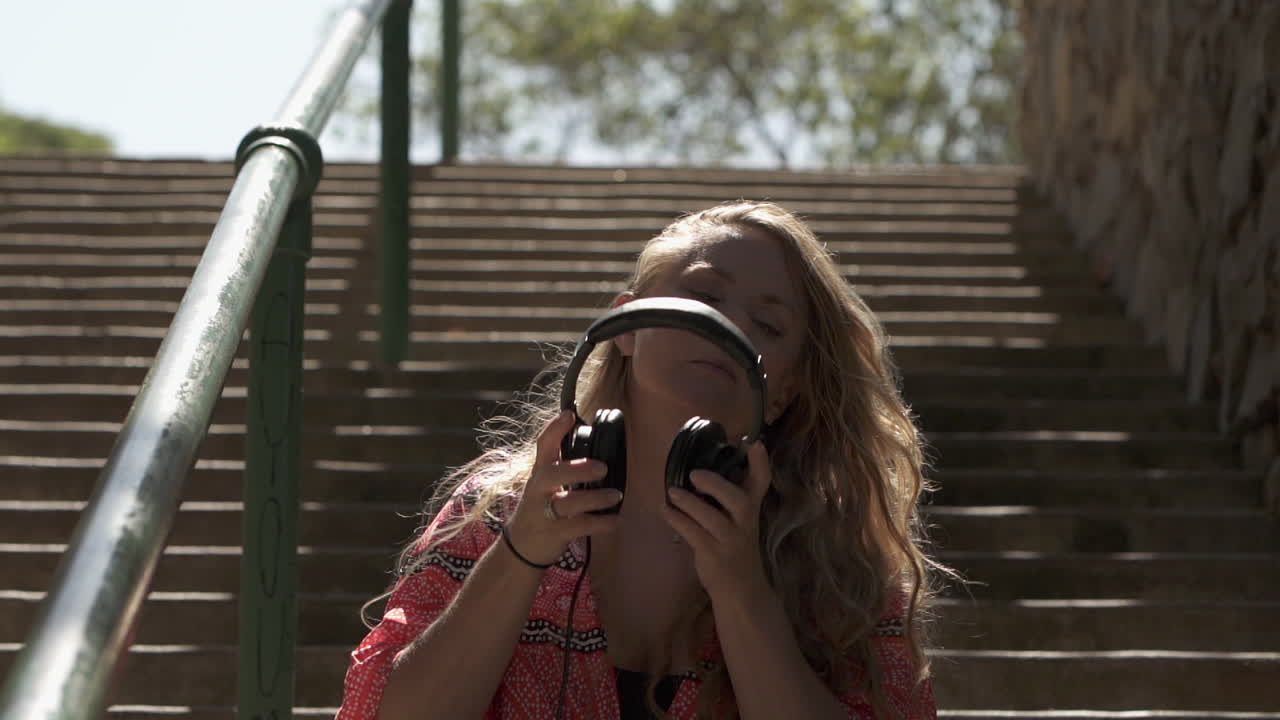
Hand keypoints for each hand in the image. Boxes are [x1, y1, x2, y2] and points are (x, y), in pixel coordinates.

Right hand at [503, 411, 622, 566]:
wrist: (520, 548)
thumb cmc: (540, 509)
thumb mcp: (546, 485)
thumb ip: (564, 468)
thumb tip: (597, 451)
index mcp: (540, 473)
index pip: (543, 446)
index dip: (555, 429)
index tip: (570, 415)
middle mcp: (539, 490)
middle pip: (551, 474)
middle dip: (577, 469)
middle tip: (603, 467)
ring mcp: (544, 513)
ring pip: (568, 503)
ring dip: (595, 498)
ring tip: (616, 495)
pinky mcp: (554, 534)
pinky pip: (580, 527)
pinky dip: (601, 523)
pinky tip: (615, 519)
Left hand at [663, 440, 771, 597]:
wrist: (741, 587)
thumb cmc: (734, 543)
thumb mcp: (737, 517)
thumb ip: (726, 493)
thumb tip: (700, 465)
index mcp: (751, 507)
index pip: (762, 482)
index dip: (760, 463)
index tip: (754, 443)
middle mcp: (745, 522)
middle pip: (740, 501)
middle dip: (717, 486)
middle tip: (694, 474)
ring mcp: (731, 540)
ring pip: (713, 520)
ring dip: (690, 504)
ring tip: (672, 492)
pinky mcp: (714, 555)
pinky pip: (695, 535)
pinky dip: (678, 521)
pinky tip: (666, 510)